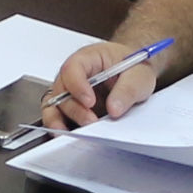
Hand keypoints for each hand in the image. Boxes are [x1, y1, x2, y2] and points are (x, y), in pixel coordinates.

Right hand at [41, 39, 161, 130]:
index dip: (77, 86)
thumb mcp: (139, 75)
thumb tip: (114, 108)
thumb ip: (127, 90)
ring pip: (53, 105)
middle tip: (91, 121)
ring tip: (74, 133)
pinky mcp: (71, 108)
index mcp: (87, 58)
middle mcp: (73, 75)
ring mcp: (70, 92)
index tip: (90, 101)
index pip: (72, 68)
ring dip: (60, 120)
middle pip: (61, 90)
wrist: (134, 75)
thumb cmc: (132, 67)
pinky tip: (69, 134)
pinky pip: (57, 116)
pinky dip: (61, 126)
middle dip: (74, 109)